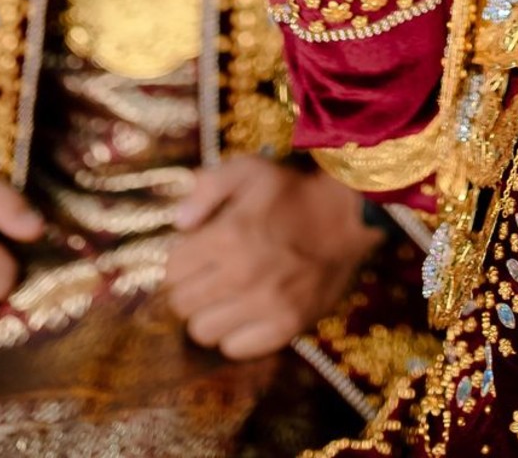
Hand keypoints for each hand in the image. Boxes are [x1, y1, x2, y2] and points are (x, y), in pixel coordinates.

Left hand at [166, 156, 378, 359]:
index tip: (195, 255)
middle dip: (190, 288)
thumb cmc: (291, 193)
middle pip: (182, 305)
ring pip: (203, 331)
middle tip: (209, 276)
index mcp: (228, 235)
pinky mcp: (287, 326)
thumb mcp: (249, 170)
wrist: (345, 217)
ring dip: (209, 314)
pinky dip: (235, 334)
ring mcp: (266, 304)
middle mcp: (242, 274)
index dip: (180, 262)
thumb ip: (207, 187)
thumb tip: (177, 222)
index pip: (172, 271)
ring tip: (226, 296)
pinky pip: (235, 348)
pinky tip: (246, 312)